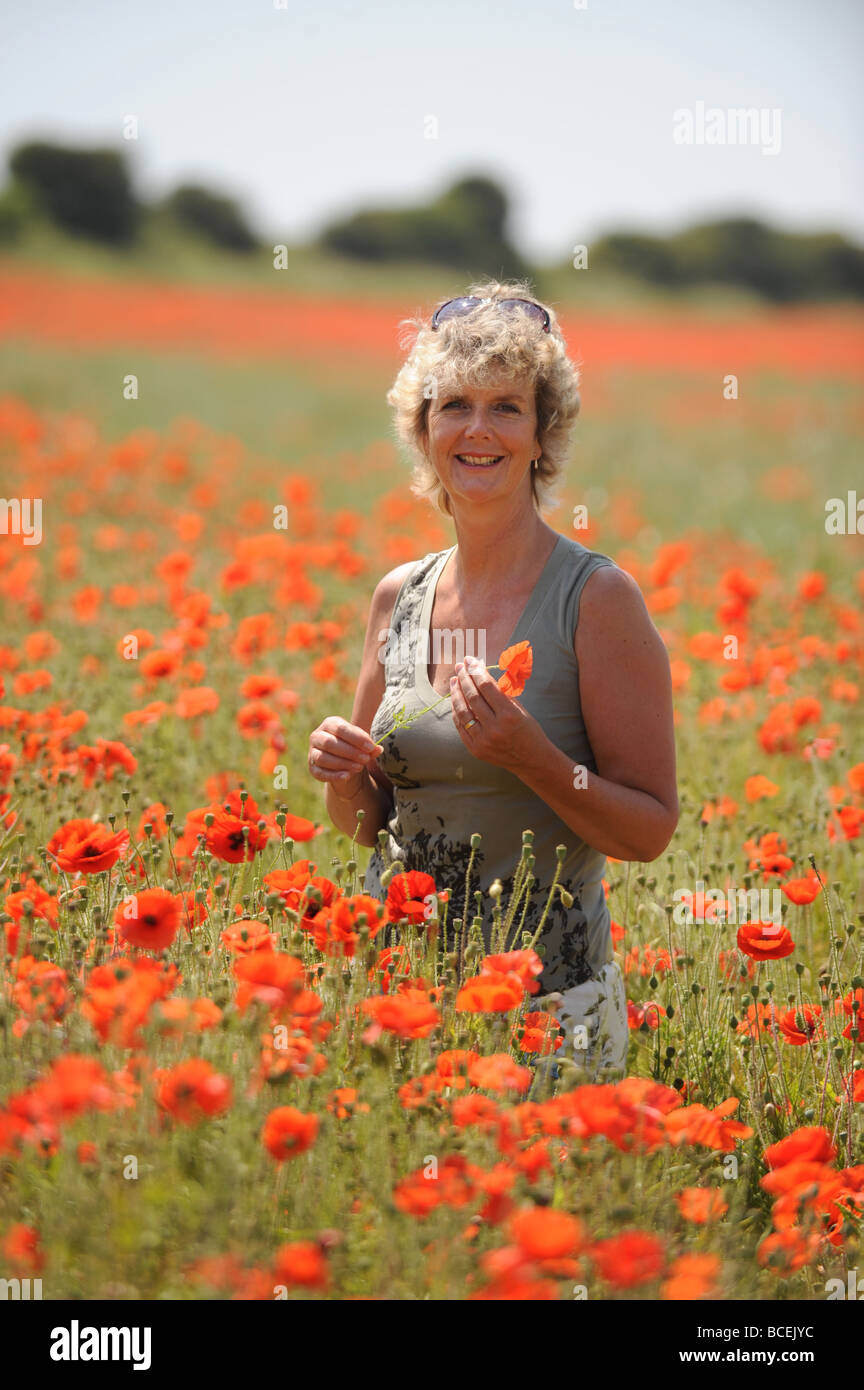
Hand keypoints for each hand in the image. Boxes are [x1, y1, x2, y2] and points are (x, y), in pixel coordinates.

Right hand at [308, 717, 382, 796]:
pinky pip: (320, 773)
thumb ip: (369, 747)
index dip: (356, 738)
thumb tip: (378, 749)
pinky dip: (334, 775)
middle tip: (366, 759)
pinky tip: (347, 776)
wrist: (343, 760)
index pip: (340, 728)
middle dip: (350, 752)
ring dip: (342, 763)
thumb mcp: (361, 743)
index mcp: (329, 724)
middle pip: (329, 743)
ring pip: (322, 758)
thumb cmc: (353, 746)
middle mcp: (317, 736)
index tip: (371, 747)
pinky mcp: (312, 768)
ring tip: (359, 767)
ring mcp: (312, 752)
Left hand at [449, 654, 542, 771]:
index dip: (476, 671)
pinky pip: (461, 726)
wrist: (532, 760)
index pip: (487, 687)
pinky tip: (455, 699)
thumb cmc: (528, 730)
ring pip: (463, 711)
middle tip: (460, 666)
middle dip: (464, 678)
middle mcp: (495, 728)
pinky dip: (456, 711)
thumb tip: (480, 674)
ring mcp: (483, 740)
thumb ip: (500, 693)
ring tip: (454, 680)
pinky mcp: (475, 749)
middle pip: (473, 697)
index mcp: (509, 715)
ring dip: (456, 693)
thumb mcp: (520, 709)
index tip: (470, 661)